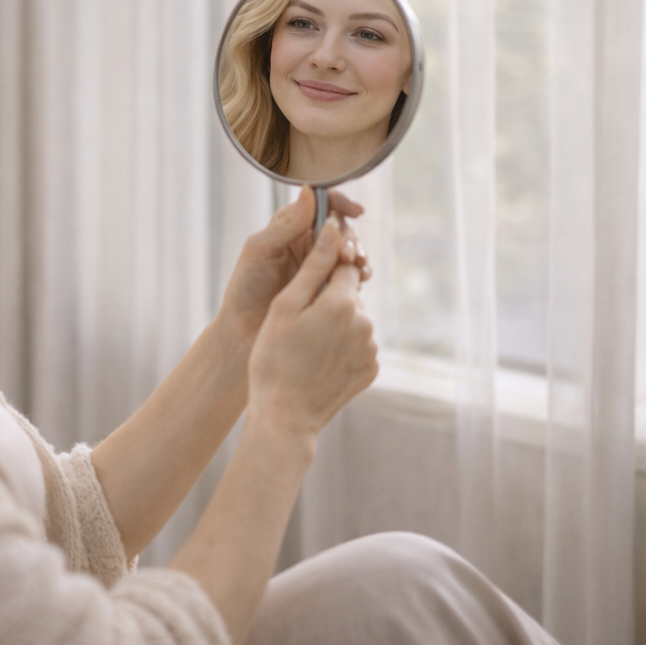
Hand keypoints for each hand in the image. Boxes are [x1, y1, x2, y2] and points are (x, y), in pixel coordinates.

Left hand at [216, 187, 369, 341]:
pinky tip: (359, 280)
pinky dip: (359, 274)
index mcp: (290, 228)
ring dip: (358, 254)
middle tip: (348, 253)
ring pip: (350, 251)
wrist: (246, 335)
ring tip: (356, 266)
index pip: (320, 204)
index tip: (354, 210)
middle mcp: (308, 244)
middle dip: (349, 236)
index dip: (340, 202)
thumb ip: (286, 225)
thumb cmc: (245, 290)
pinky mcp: (329, 289)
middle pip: (340, 228)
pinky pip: (352, 276)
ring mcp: (320, 267)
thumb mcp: (260, 251)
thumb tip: (309, 192)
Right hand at [246, 218, 377, 437]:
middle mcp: (366, 323)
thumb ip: (314, 265)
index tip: (307, 276)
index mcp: (344, 302)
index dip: (326, 265)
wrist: (285, 416)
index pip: (344, 263)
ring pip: (352, 319)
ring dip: (333, 322)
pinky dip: (339, 346)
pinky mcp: (370, 370)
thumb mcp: (285, 306)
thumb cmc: (274, 358)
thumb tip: (332, 228)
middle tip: (295, 319)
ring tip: (304, 344)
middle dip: (327, 297)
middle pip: (348, 293)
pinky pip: (356, 345)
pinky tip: (316, 359)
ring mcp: (371, 349)